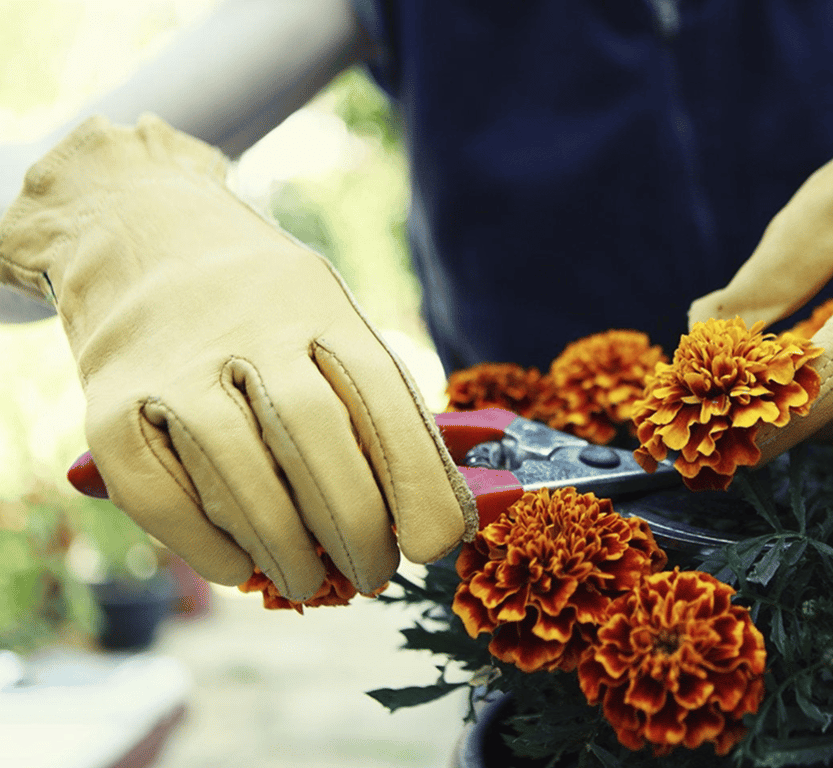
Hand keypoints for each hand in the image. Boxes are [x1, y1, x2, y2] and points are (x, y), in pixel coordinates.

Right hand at [0, 115, 475, 599]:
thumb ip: (375, 405)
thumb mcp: (326, 320)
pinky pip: (154, 488)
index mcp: (318, 302)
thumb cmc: (259, 307)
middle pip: (313, 432)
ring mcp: (172, 358)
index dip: (417, 475)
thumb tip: (443, 514)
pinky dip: (200, 543)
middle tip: (375, 577)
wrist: (128, 225)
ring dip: (283, 544)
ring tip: (310, 583)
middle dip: (355, 522)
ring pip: (236, 466)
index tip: (437, 544)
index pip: (382, 391)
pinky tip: (237, 568)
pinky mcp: (106, 397)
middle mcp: (248, 322)